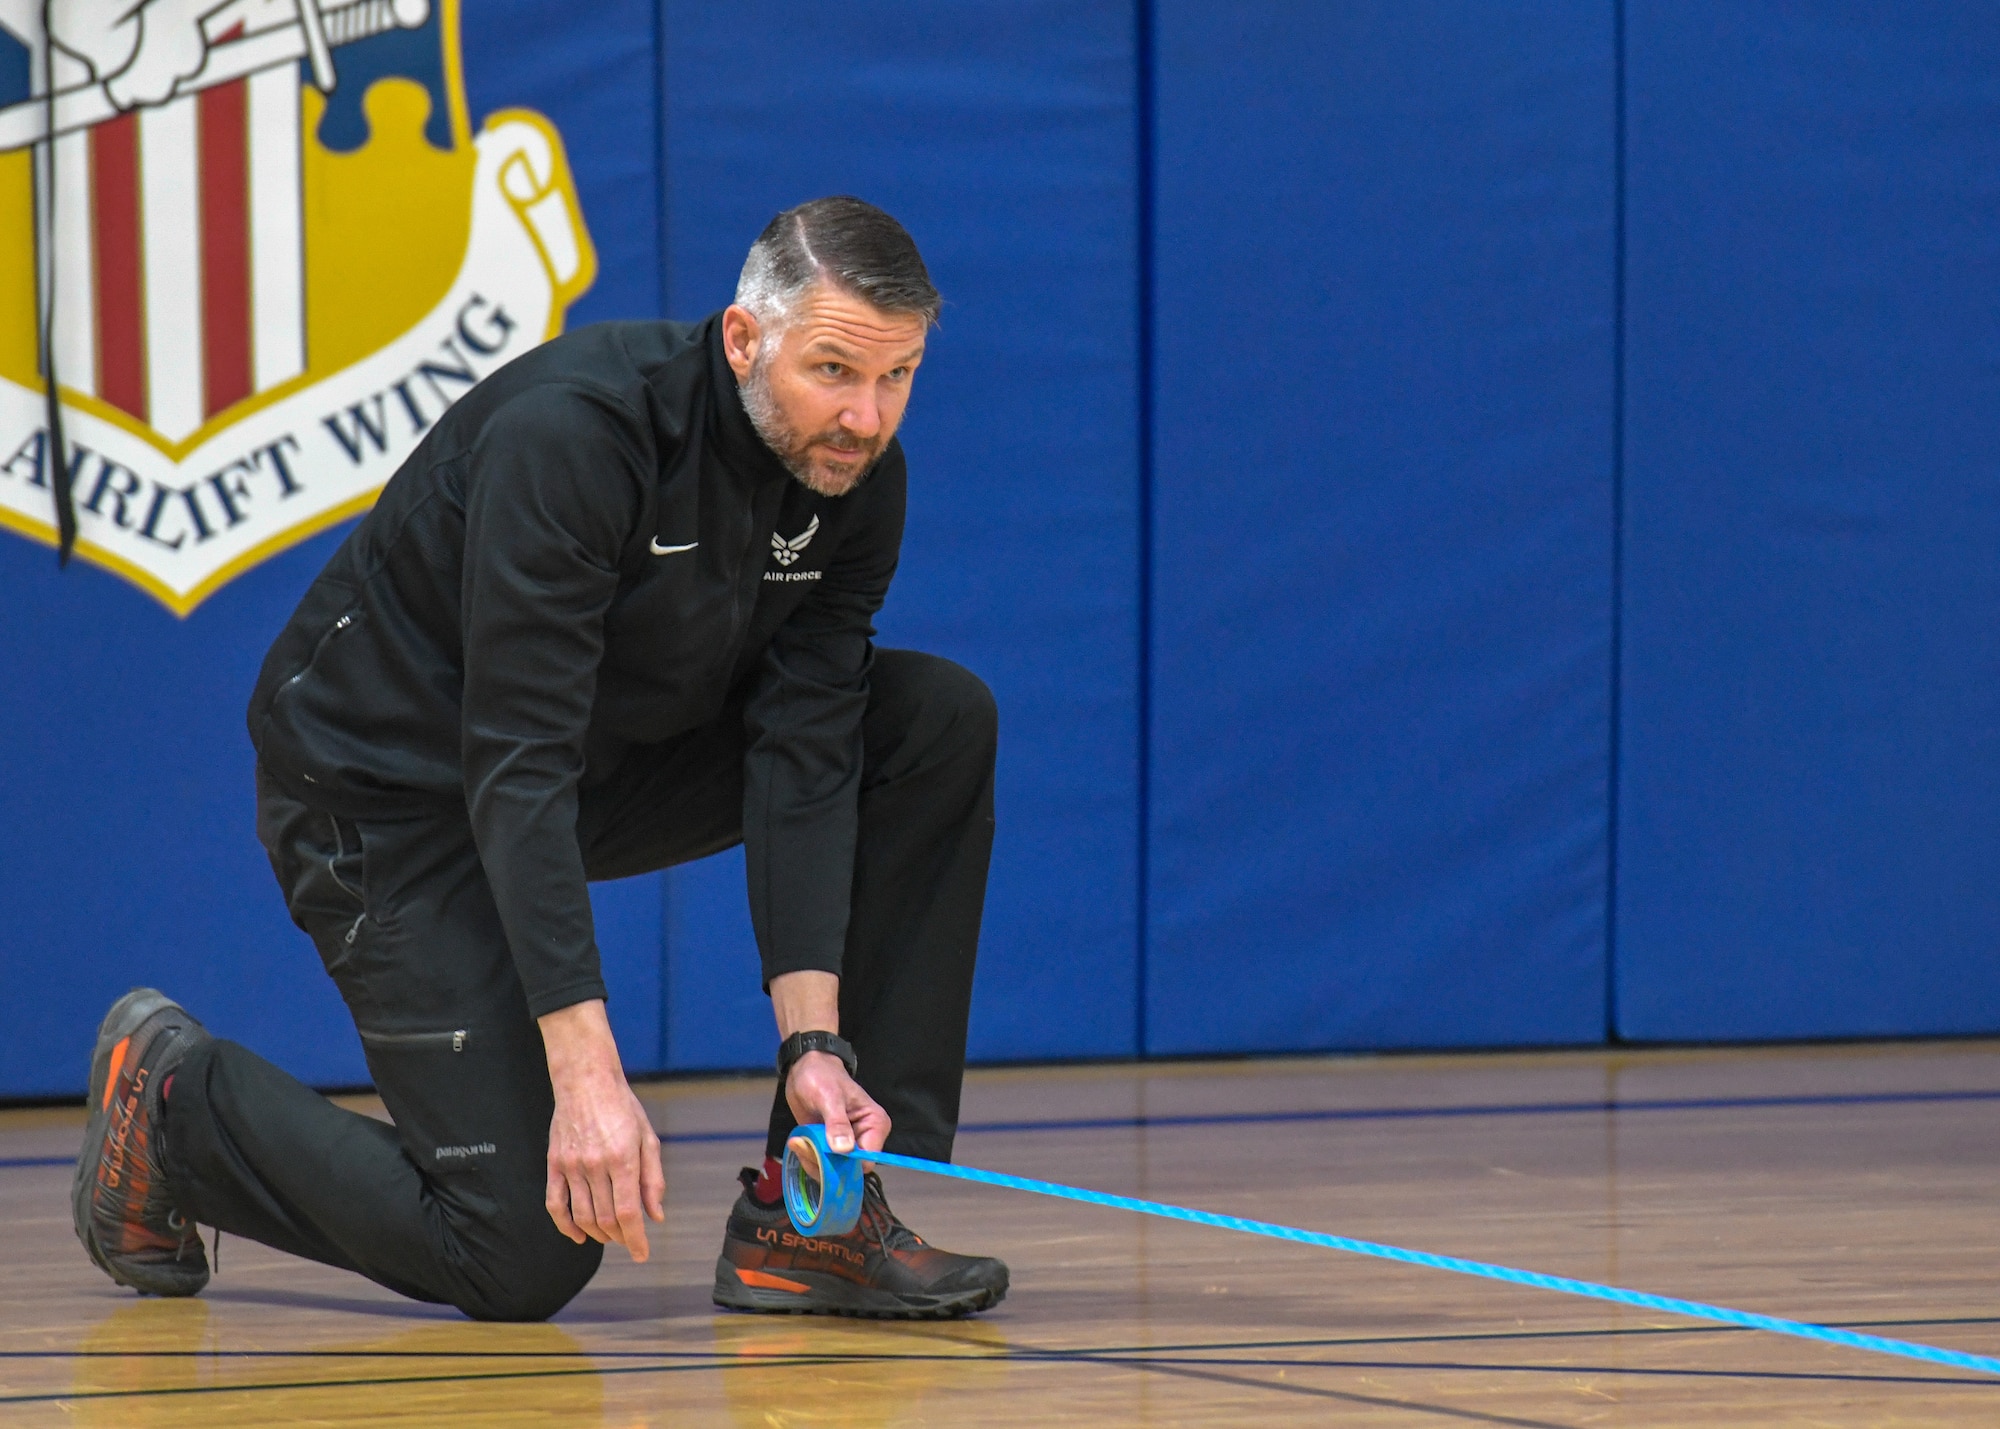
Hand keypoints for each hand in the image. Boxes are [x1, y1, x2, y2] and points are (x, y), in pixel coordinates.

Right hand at [539, 1000, 665, 1260]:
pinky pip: (555, 1204)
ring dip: (597, 1233)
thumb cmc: (622, 1107)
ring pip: (581, 1216)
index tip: (641, 1255)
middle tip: (629, 1238)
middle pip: (605, 1218)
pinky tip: (578, 1235)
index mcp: (622, 1158)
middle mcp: (595, 1165)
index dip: (635, 1239)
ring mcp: (571, 1165)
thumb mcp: (647, 1138)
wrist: (586, 1080)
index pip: (628, 1212)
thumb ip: (653, 1179)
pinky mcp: (554, 1164)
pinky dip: (565, 1226)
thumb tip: (656, 1216)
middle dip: (620, 1236)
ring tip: (609, 1235)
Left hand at [768, 970, 888, 1155]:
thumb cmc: (822, 1076)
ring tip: (800, 1140)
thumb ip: (837, 1123)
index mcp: (875, 1125)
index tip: (821, 1152)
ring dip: (813, 1160)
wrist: (805, 1068)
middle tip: (804, 1145)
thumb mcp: (829, 1097)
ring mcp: (847, 1144)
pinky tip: (799, 1142)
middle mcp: (865, 1138)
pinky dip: (809, 1158)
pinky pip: (822, 1165)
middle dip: (825, 1162)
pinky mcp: (831, 1147)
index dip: (845, 1163)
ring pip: (834, 1170)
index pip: (867, 1159)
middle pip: (850, 1169)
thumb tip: (844, 1149)